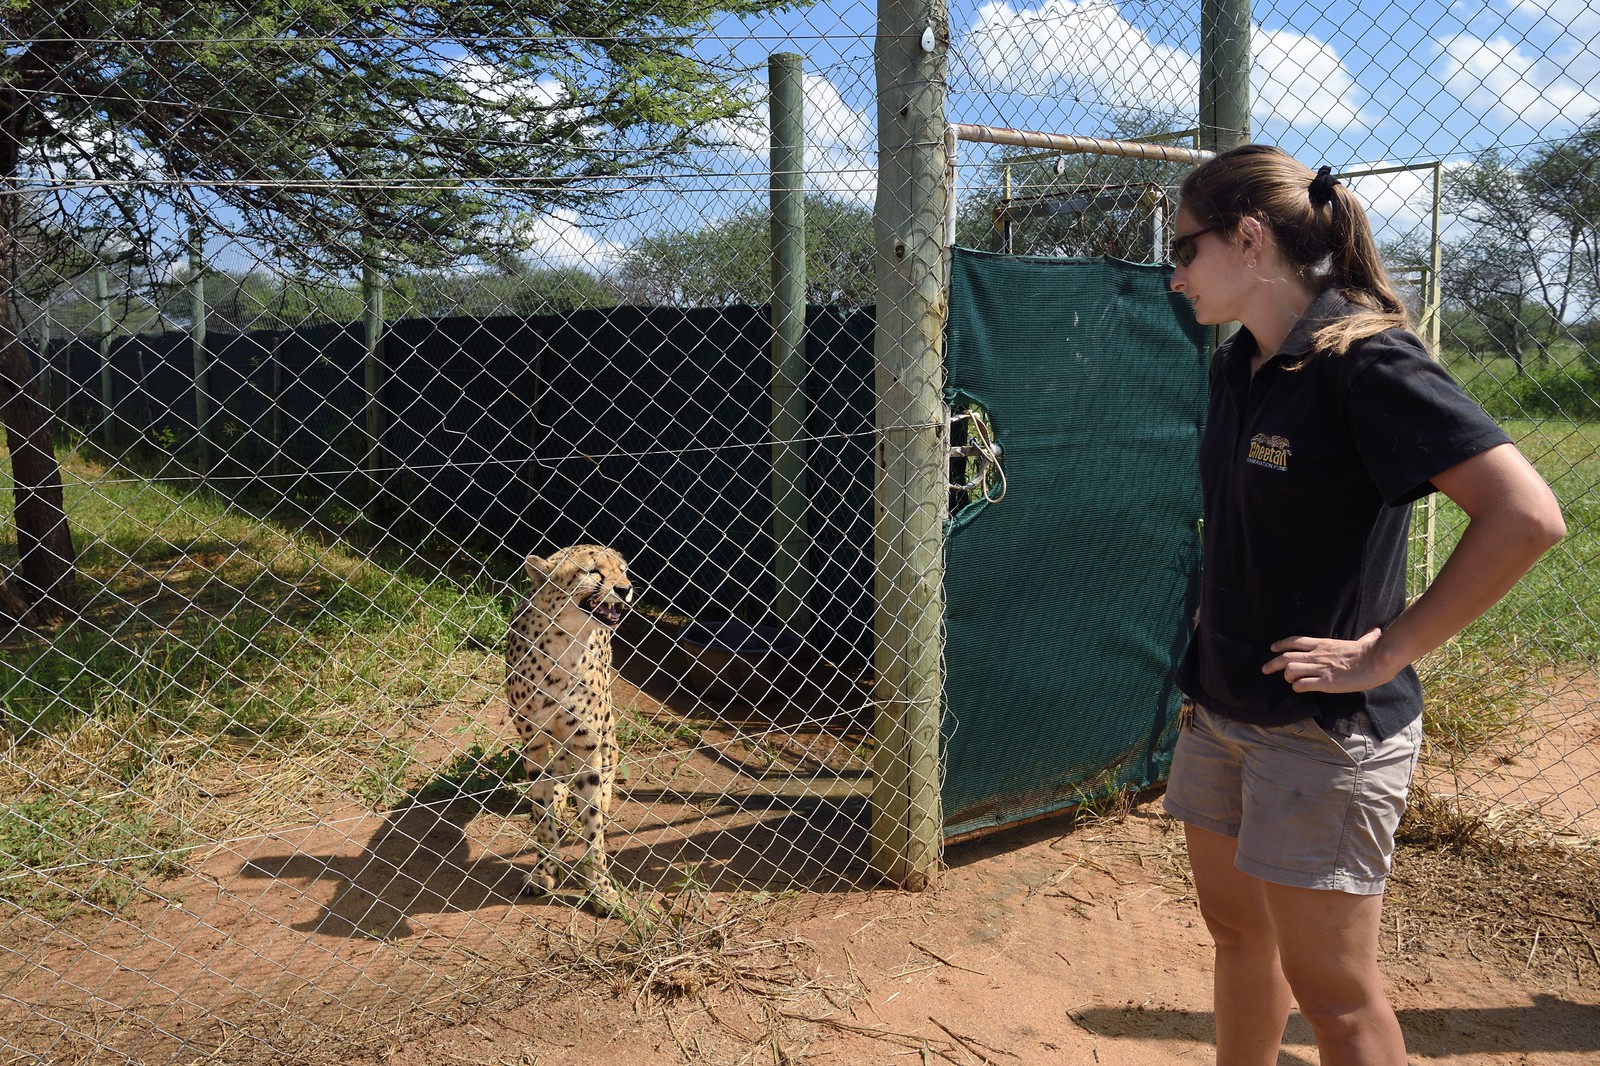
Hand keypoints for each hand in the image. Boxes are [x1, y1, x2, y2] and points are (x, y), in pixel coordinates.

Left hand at [1263, 627, 1394, 692]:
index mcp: (1323, 643)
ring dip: (1287, 677)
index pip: (1295, 641)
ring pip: (1290, 670)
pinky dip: (1298, 688)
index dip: (1281, 645)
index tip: (1273, 648)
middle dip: (1272, 663)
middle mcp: (1317, 655)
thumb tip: (1375, 632)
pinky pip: (1302, 685)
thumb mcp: (1362, 641)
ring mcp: (1320, 668)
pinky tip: (1300, 689)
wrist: (1377, 659)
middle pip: (1286, 656)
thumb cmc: (1372, 651)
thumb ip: (1364, 637)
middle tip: (1265, 669)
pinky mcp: (1325, 682)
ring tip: (1290, 681)